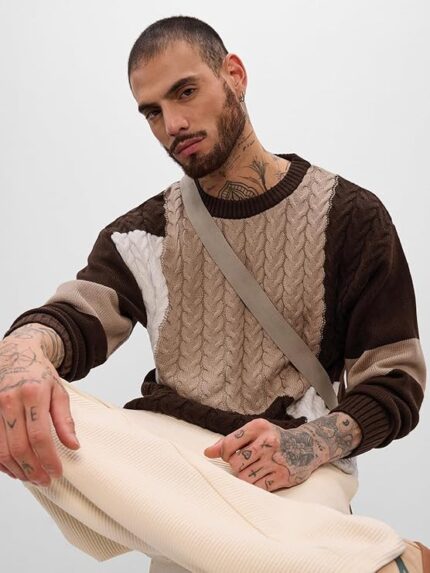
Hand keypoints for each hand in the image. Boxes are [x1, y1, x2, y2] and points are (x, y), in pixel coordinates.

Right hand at [0, 337, 79, 486]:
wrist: (16, 353)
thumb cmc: (38, 373)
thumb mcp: (58, 391)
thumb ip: (65, 419)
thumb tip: (74, 445)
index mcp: (32, 394)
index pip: (40, 436)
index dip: (48, 459)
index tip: (57, 472)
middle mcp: (9, 401)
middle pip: (18, 447)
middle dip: (32, 469)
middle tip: (44, 480)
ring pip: (1, 450)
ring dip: (16, 470)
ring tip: (31, 478)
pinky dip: (1, 462)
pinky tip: (14, 468)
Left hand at [204, 418, 322, 491]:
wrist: (307, 445)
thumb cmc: (273, 438)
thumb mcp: (254, 432)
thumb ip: (230, 441)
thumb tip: (207, 453)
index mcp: (258, 427)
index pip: (228, 444)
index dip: (223, 453)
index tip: (228, 455)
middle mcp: (268, 442)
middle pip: (235, 464)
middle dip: (236, 466)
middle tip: (244, 463)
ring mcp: (276, 459)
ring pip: (245, 478)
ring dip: (245, 477)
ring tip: (252, 470)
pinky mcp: (283, 476)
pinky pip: (258, 488)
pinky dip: (255, 486)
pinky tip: (261, 478)